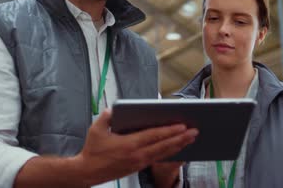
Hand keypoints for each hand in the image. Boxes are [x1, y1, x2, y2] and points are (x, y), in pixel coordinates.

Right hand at [74, 109, 197, 185]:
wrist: (87, 172)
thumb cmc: (92, 150)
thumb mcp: (96, 129)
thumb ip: (107, 116)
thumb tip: (114, 109)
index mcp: (129, 144)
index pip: (154, 136)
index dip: (169, 131)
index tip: (182, 126)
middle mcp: (137, 155)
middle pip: (163, 146)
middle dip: (181, 138)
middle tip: (195, 131)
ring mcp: (139, 163)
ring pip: (163, 154)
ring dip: (179, 146)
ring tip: (191, 139)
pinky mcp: (138, 167)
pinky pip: (158, 159)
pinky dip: (170, 153)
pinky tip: (178, 149)